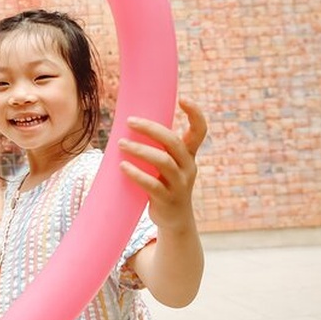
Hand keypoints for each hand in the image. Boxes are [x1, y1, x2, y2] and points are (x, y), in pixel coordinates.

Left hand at [118, 98, 206, 231]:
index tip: (183, 98)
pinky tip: (122, 166)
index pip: (200, 131)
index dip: (195, 114)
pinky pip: (152, 184)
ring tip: (120, 144)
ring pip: (163, 161)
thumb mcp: (168, 165)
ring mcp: (180, 184)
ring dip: (140, 150)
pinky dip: (136, 174)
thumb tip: (129, 124)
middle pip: (173, 142)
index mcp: (189, 155)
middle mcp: (188, 167)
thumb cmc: (166, 184)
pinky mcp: (167, 199)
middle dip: (151, 129)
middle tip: (130, 121)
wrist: (175, 221)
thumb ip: (158, 147)